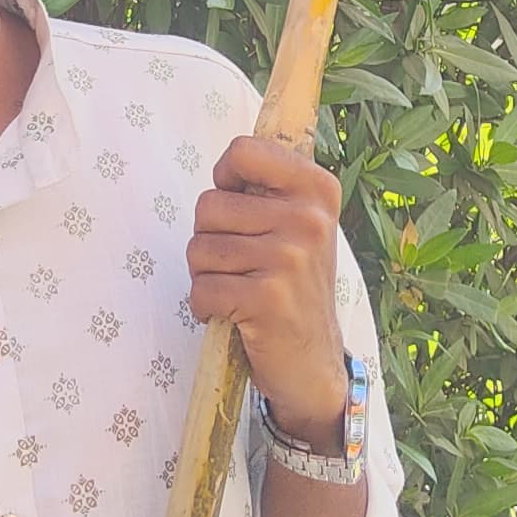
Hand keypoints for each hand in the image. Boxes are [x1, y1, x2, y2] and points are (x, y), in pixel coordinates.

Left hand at [187, 134, 348, 442]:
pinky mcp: (268, 297)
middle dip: (209, 239)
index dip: (225, 180)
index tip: (238, 207)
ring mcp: (290, 257)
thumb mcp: (300, 228)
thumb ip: (270, 189)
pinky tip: (233, 315)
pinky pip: (201, 288)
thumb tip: (228, 161)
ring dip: (205, 276)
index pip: (244, 151)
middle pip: (209, 205)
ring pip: (198, 248)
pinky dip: (205, 307)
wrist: (315, 365)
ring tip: (238, 291)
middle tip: (240, 266)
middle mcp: (309, 218)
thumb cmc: (294, 289)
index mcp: (317, 189)